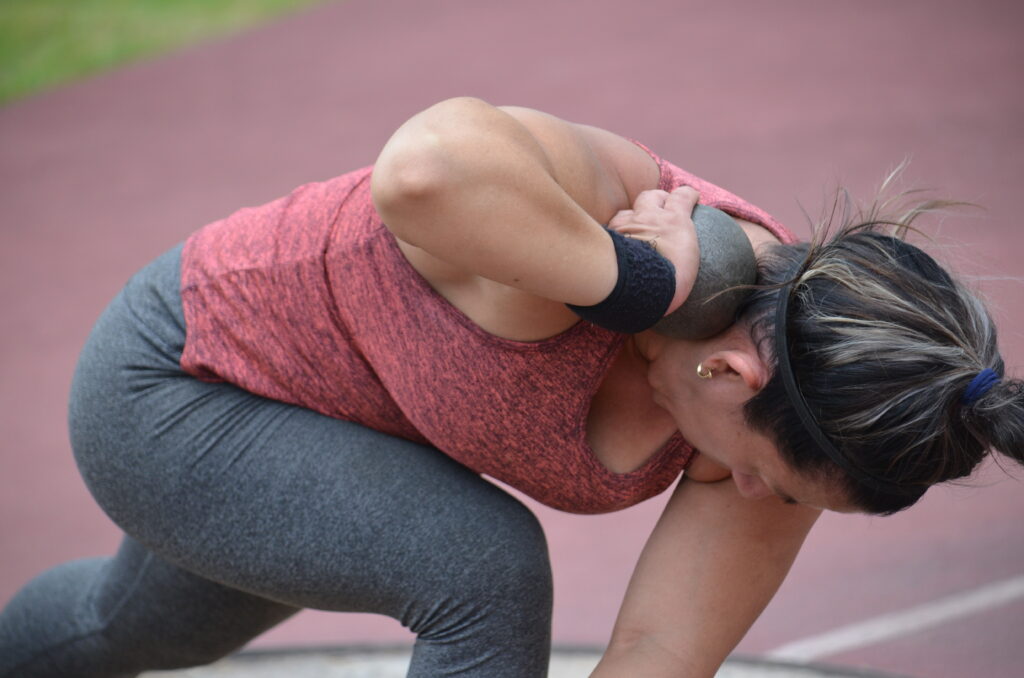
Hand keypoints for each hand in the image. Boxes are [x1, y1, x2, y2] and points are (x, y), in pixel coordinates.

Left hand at [607, 186, 700, 314]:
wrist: (637, 288)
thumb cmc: (668, 284)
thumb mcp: (686, 271)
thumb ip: (683, 260)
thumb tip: (682, 274)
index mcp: (674, 222)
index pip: (682, 197)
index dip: (687, 195)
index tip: (691, 197)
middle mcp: (649, 217)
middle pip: (651, 196)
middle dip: (656, 199)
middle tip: (658, 209)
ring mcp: (625, 225)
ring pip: (626, 213)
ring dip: (631, 219)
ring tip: (632, 231)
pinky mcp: (608, 238)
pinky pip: (610, 231)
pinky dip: (614, 236)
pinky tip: (614, 246)